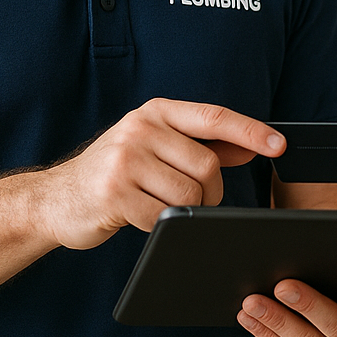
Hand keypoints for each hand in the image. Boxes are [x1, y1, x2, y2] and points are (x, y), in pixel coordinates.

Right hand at [40, 98, 284, 249]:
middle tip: (191, 200)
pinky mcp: (113, 192)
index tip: (279, 144)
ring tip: (161, 206)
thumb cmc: (116, 172)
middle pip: (207, 166)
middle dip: (209, 192)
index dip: (251, 131)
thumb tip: (252, 145)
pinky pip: (163, 217)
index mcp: (156, 112)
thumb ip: (204, 146)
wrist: (56, 198)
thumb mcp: (158, 148)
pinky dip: (159, 224)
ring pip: (189, 194)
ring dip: (187, 211)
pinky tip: (140, 216)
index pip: (214, 117)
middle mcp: (140, 129)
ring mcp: (125, 159)